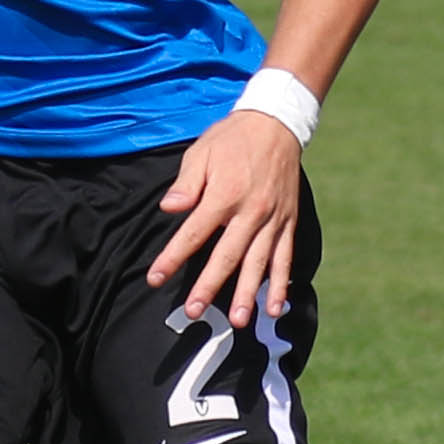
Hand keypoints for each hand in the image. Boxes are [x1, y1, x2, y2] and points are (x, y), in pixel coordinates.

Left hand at [147, 109, 305, 328]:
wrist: (277, 122)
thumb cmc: (232, 138)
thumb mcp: (202, 152)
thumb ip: (186, 184)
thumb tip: (169, 208)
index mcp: (224, 194)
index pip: (194, 233)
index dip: (173, 257)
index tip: (155, 278)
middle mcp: (251, 211)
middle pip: (227, 255)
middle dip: (210, 286)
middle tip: (194, 311)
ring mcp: (273, 219)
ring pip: (259, 262)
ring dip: (249, 293)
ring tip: (239, 321)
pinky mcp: (288, 222)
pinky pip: (285, 257)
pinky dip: (281, 283)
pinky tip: (274, 306)